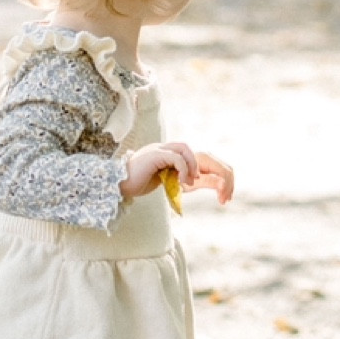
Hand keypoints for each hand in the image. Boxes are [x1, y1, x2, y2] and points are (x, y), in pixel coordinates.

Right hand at [120, 142, 234, 206]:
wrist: (118, 184)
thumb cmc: (138, 183)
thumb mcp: (167, 181)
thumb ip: (181, 179)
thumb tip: (199, 182)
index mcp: (171, 154)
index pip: (196, 157)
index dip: (211, 170)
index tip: (221, 190)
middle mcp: (166, 148)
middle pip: (196, 152)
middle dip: (212, 169)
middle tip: (221, 188)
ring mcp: (160, 149)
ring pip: (186, 150)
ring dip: (194, 167)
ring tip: (194, 182)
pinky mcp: (155, 155)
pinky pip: (176, 158)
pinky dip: (184, 170)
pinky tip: (184, 183)